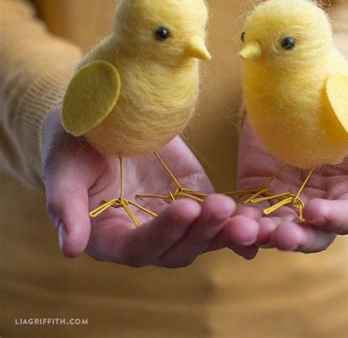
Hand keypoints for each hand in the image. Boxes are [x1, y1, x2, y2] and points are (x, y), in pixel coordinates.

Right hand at [43, 107, 258, 267]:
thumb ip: (66, 206)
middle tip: (224, 210)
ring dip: (227, 232)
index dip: (162, 231)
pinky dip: (238, 224)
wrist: (103, 120)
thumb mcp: (64, 168)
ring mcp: (174, 218)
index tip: (185, 208)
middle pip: (178, 248)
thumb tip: (69, 250)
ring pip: (204, 237)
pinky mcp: (195, 197)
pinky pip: (219, 217)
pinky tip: (260, 224)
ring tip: (251, 221)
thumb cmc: (74, 144)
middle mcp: (145, 235)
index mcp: (109, 235)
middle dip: (203, 232)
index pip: (137, 247)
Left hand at [237, 88, 347, 252]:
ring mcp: (287, 195)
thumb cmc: (347, 97)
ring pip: (276, 226)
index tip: (315, 210)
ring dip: (263, 233)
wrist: (302, 74)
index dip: (334, 218)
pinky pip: (248, 209)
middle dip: (295, 236)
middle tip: (278, 234)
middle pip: (311, 232)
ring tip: (248, 230)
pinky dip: (239, 221)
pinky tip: (229, 224)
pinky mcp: (257, 185)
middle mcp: (322, 201)